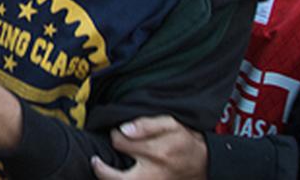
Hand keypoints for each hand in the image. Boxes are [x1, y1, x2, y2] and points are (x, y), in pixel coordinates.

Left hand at [90, 116, 206, 179]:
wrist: (204, 163)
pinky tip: (116, 176)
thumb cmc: (185, 142)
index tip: (117, 133)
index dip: (115, 136)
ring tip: (102, 170)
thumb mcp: (170, 124)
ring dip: (110, 179)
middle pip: (118, 178)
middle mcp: (154, 173)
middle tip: (95, 162)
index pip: (121, 144)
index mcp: (157, 152)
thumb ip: (146, 125)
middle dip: (102, 171)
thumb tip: (123, 129)